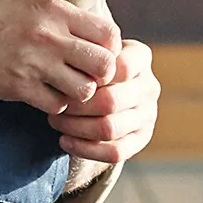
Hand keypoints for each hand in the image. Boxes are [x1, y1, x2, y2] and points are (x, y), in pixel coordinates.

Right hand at [0, 0, 122, 113]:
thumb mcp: (29, 5)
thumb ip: (63, 18)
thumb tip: (95, 34)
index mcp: (55, 10)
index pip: (109, 34)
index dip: (109, 51)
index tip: (95, 57)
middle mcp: (50, 35)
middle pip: (105, 65)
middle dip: (101, 77)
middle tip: (86, 78)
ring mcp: (35, 62)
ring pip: (85, 90)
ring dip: (79, 95)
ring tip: (65, 90)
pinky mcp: (19, 87)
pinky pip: (57, 105)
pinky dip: (56, 106)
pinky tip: (44, 97)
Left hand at [53, 36, 159, 165]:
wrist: (98, 93)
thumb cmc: (86, 65)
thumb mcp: (87, 49)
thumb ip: (82, 49)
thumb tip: (64, 60)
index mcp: (140, 57)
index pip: (120, 67)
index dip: (89, 75)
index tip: (64, 76)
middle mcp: (149, 86)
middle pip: (111, 101)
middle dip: (76, 105)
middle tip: (53, 104)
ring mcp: (147, 115)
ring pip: (109, 128)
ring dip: (76, 127)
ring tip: (55, 120)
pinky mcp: (140, 140)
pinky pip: (114, 152)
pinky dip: (84, 149)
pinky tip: (64, 140)